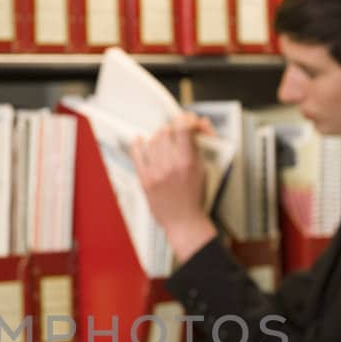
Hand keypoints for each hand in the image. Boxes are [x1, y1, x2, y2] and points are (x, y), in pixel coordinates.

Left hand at [129, 112, 218, 264]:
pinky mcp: (144, 179)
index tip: (188, 121)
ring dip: (160, 139)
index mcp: (187, 162)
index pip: (183, 127)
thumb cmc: (194, 198)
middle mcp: (170, 165)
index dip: (186, 119)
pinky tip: (140, 141)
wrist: (183, 222)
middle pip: (166, 131)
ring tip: (164, 145)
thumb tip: (200, 125)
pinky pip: (136, 154)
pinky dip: (138, 144)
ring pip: (153, 140)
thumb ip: (201, 145)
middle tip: (176, 136)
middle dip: (173, 131)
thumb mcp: (204, 169)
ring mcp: (156, 172)